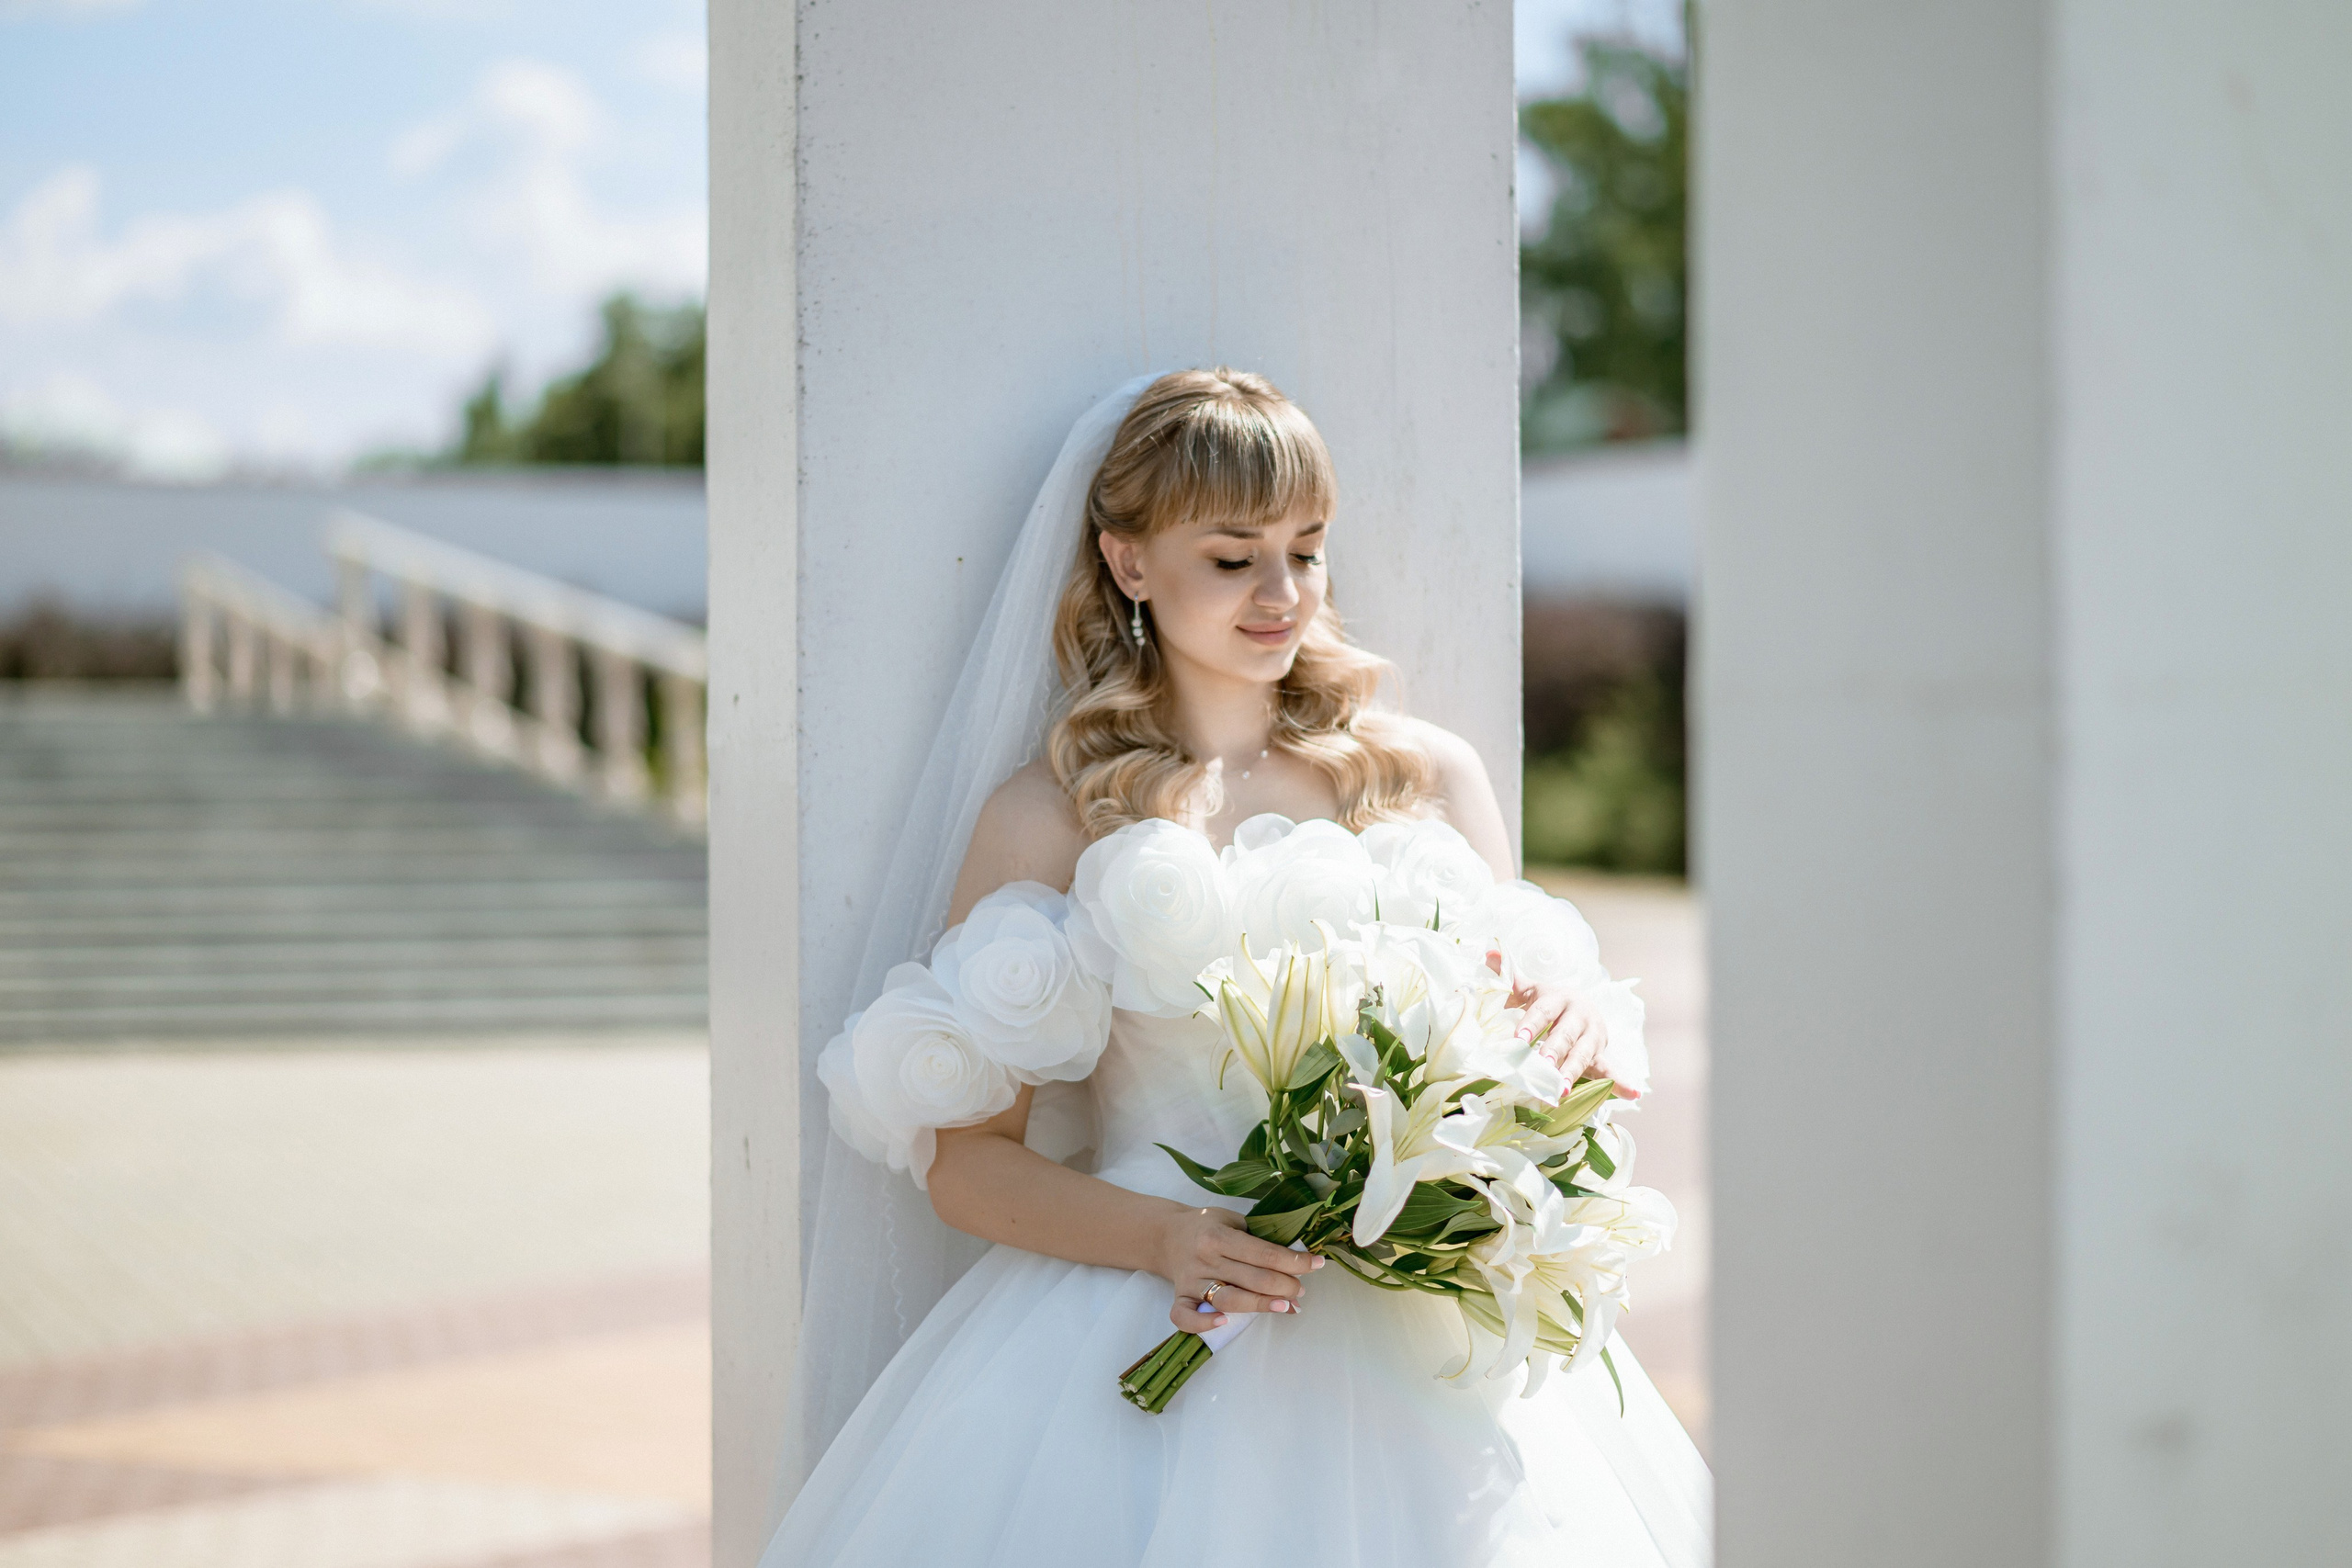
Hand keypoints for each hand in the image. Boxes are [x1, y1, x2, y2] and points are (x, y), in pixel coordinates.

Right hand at [1154, 1205, 1322, 1333]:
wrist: (1166, 1234)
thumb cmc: (1208, 1226)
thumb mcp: (1233, 1220)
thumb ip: (1259, 1239)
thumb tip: (1295, 1261)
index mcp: (1218, 1236)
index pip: (1264, 1253)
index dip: (1294, 1261)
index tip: (1316, 1264)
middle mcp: (1204, 1259)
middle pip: (1252, 1279)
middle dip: (1285, 1286)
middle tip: (1301, 1289)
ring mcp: (1190, 1281)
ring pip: (1228, 1300)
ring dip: (1261, 1305)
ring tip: (1286, 1306)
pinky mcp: (1179, 1297)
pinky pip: (1185, 1316)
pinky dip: (1202, 1324)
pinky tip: (1225, 1323)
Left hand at [1489, 950, 1637, 1100]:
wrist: (1582, 1007)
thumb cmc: (1549, 1002)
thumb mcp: (1531, 989)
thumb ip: (1508, 977)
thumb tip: (1489, 953)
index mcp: (1559, 998)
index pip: (1544, 1010)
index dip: (1532, 1022)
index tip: (1519, 1037)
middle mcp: (1579, 1015)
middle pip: (1564, 1035)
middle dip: (1553, 1051)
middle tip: (1542, 1067)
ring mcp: (1593, 1035)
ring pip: (1583, 1055)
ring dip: (1573, 1072)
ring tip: (1561, 1091)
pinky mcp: (1602, 1053)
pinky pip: (1611, 1068)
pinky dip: (1621, 1081)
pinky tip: (1633, 1093)